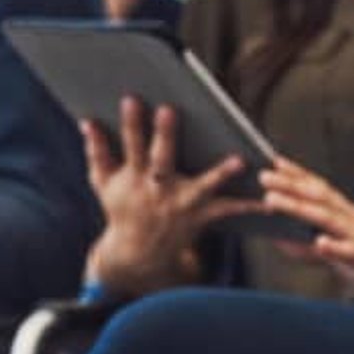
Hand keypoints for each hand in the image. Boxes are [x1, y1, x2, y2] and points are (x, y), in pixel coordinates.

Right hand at [84, 97, 254, 295]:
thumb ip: (97, 150)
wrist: (138, 255)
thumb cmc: (121, 209)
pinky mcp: (200, 217)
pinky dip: (247, 204)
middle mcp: (157, 189)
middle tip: (170, 109)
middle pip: (162, 159)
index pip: (130, 144)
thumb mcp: (102, 182)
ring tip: (237, 160)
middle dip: (165, 135)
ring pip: (202, 186)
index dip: (131, 123)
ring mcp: (180, 204)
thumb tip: (86, 121)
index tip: (132, 98)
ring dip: (220, 173)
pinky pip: (227, 210)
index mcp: (133, 177)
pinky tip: (267, 198)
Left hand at [262, 157, 353, 306]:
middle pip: (319, 198)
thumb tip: (278, 241)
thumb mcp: (342, 255)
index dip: (297, 173)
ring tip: (271, 202)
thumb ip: (311, 248)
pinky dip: (336, 247)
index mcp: (349, 215)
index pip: (320, 188)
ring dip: (298, 208)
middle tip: (262, 176)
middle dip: (289, 185)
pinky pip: (353, 253)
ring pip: (328, 219)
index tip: (272, 160)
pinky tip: (319, 243)